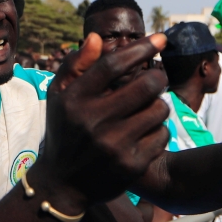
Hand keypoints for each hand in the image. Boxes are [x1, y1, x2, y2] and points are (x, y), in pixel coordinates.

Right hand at [32, 32, 169, 210]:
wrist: (61, 183)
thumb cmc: (65, 131)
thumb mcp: (60, 97)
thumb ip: (76, 66)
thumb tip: (96, 37)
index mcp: (74, 100)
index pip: (113, 64)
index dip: (141, 48)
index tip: (161, 38)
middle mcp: (92, 121)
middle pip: (145, 85)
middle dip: (157, 78)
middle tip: (156, 79)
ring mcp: (113, 145)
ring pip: (159, 110)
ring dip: (159, 105)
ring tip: (148, 109)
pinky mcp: (130, 165)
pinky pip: (162, 135)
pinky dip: (159, 131)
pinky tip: (145, 133)